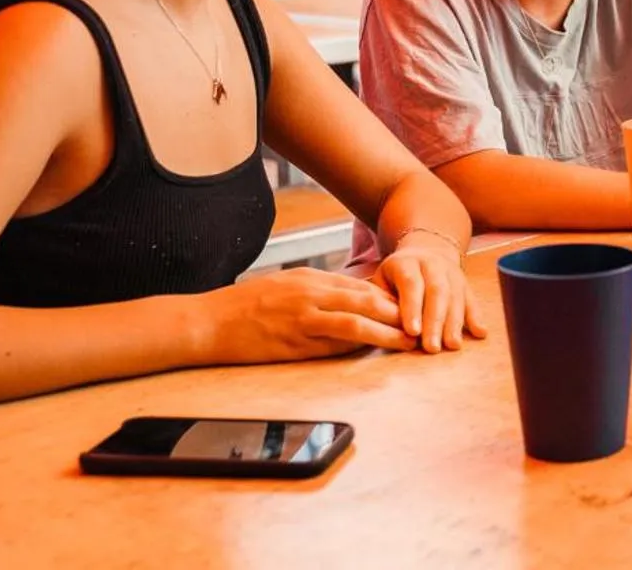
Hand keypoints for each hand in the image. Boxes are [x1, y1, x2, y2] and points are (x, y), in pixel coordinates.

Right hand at [201, 268, 416, 363]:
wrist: (208, 323)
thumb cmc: (248, 304)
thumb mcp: (287, 284)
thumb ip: (320, 289)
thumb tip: (355, 298)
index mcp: (310, 278)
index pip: (361, 287)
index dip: (391, 298)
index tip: (414, 307)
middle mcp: (310, 295)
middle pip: (366, 302)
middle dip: (398, 314)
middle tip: (423, 324)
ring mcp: (301, 320)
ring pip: (354, 324)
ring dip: (386, 334)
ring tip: (408, 342)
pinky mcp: (292, 345)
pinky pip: (331, 346)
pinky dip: (356, 349)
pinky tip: (373, 353)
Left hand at [373, 238, 488, 352]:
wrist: (425, 252)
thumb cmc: (396, 276)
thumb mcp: (381, 281)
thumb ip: (381, 302)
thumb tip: (384, 328)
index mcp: (407, 262)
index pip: (411, 284)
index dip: (412, 307)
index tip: (412, 332)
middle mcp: (432, 264)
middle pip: (437, 292)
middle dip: (435, 321)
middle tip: (432, 347)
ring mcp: (452, 273)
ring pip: (456, 297)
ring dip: (455, 323)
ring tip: (452, 345)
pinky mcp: (466, 283)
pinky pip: (472, 300)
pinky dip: (476, 317)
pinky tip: (480, 333)